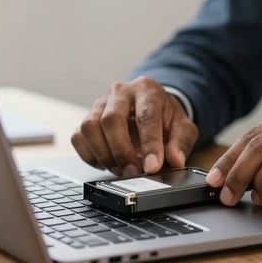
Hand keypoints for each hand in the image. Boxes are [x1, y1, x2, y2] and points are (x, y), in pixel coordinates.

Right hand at [71, 77, 198, 175]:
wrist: (151, 108)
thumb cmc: (165, 117)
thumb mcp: (183, 128)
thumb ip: (181, 143)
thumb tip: (174, 160)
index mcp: (147, 89)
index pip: (146, 116)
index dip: (149, 144)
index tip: (152, 167)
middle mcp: (120, 92)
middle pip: (111, 120)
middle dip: (121, 152)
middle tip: (132, 173)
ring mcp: (100, 104)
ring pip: (90, 127)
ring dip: (103, 154)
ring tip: (120, 170)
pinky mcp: (87, 118)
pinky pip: (78, 137)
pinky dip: (89, 155)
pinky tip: (105, 164)